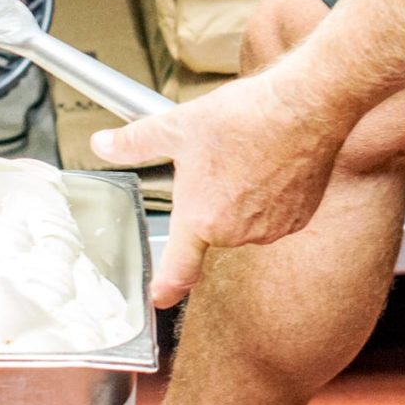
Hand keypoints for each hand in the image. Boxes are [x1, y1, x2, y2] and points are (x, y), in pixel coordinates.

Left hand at [92, 62, 349, 306]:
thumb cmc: (243, 116)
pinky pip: (276, 215)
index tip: (157, 297)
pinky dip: (272, 196)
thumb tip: (101, 144)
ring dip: (243, 199)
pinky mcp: (299, 218)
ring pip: (246, 221)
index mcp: (201, 219)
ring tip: (250, 156)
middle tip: (219, 162)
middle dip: (212, 201)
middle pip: (213, 228)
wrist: (303, 107)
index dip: (164, 288)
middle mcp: (235, 233)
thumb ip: (136, 142)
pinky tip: (274, 163)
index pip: (177, 271)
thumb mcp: (178, 125)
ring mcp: (270, 229)